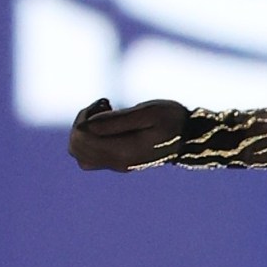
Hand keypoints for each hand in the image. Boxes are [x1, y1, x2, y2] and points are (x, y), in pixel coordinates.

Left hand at [67, 96, 187, 170]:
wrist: (190, 138)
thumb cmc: (171, 120)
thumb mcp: (147, 113)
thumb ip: (116, 120)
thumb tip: (86, 125)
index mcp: (122, 151)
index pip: (81, 137)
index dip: (85, 115)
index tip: (106, 102)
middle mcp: (116, 162)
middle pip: (76, 146)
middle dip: (83, 121)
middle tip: (105, 105)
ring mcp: (117, 164)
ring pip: (80, 153)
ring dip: (86, 130)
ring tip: (107, 113)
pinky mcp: (118, 161)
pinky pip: (90, 156)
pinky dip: (92, 139)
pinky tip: (110, 124)